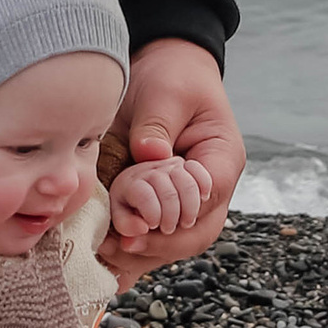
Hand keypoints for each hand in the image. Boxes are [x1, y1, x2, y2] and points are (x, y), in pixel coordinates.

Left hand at [99, 37, 243, 283]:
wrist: (162, 70)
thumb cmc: (171, 77)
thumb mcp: (165, 92)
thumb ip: (158, 124)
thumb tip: (150, 155)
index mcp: (221, 159)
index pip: (210, 197)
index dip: (180, 215)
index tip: (145, 223)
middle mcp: (208, 188)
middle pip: (198, 233)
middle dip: (161, 245)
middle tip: (121, 246)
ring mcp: (186, 200)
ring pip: (177, 244)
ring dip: (144, 254)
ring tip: (108, 255)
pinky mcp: (162, 205)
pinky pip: (154, 237)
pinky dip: (133, 248)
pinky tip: (106, 257)